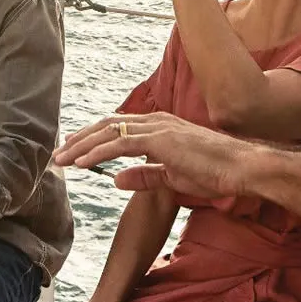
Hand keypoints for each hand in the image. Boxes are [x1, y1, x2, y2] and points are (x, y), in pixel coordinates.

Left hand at [53, 112, 254, 199]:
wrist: (241, 168)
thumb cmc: (215, 172)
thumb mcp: (172, 176)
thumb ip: (144, 175)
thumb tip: (115, 179)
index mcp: (159, 127)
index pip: (117, 127)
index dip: (93, 138)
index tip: (74, 150)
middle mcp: (156, 122)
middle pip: (107, 125)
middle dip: (80, 140)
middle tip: (59, 154)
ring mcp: (158, 128)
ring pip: (109, 133)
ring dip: (82, 147)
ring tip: (62, 160)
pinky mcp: (160, 140)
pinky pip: (121, 144)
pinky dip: (98, 153)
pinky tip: (82, 164)